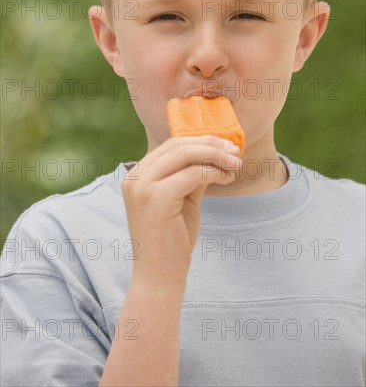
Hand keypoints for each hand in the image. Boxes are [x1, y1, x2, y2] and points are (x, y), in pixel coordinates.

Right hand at [121, 136, 240, 288]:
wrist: (159, 276)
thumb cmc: (172, 239)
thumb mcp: (183, 198)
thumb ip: (192, 174)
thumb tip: (217, 152)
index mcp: (137, 175)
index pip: (171, 145)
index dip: (201, 141)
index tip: (226, 146)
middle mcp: (135, 177)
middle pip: (178, 145)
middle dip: (211, 145)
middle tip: (235, 153)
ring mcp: (142, 186)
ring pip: (185, 155)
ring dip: (216, 156)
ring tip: (235, 165)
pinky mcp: (156, 198)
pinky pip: (192, 173)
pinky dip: (214, 172)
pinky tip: (227, 178)